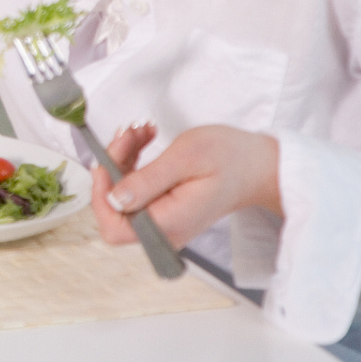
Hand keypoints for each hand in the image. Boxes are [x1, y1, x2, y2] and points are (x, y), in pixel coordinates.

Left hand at [90, 122, 283, 249]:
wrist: (260, 165)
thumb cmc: (231, 157)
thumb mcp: (187, 158)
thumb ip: (149, 180)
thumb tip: (114, 199)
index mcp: (169, 223)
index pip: (114, 227)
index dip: (100, 194)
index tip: (106, 160)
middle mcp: (165, 231)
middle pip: (114, 209)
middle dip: (113, 167)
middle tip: (129, 134)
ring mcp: (165, 222)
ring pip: (122, 195)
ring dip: (123, 158)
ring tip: (140, 131)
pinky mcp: (166, 209)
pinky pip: (136, 189)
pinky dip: (133, 162)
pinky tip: (144, 140)